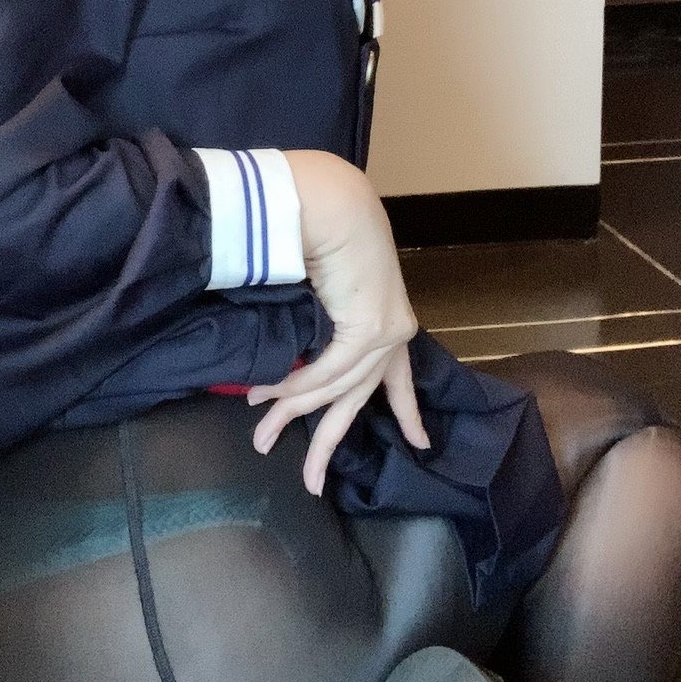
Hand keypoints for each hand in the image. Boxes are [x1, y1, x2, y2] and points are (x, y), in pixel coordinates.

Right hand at [247, 151, 430, 496]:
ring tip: (261, 435)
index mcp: (388, 319)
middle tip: (311, 482)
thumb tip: (287, 354)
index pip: (399, 376)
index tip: (419, 443)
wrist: (328, 199)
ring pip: (335, 392)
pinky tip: (267, 398)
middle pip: (360, 401)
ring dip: (291, 414)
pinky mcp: (368, 330)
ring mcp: (384, 332)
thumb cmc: (321, 226)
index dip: (407, 412)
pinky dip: (293, 387)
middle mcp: (393, 331)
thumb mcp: (324, 286)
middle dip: (329, 443)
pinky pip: (326, 373)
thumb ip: (318, 322)